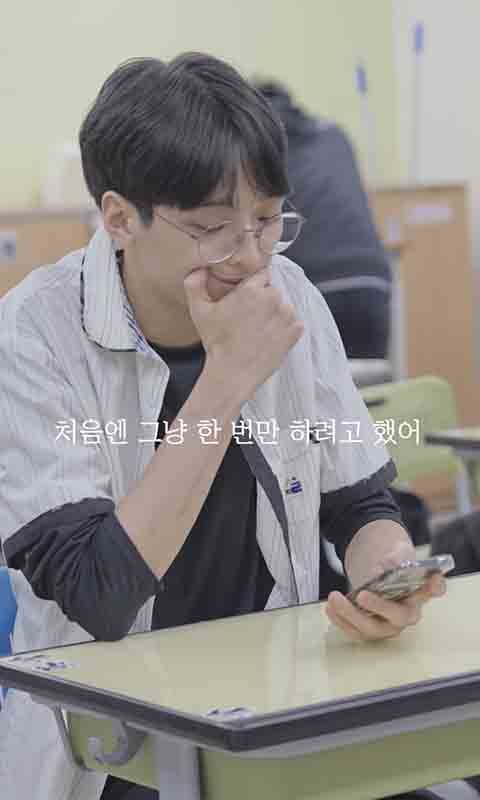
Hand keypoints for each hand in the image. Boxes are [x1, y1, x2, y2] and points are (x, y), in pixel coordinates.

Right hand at [184, 266, 303, 400]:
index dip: (252, 287)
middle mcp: (273, 298)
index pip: (261, 275)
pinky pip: (294, 323)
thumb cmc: (217, 342)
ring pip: (284, 307)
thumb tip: (200, 269)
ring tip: (259, 331)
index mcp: (252, 289)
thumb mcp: (198, 311)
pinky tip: (269, 338)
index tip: (245, 300)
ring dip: (275, 315)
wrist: (233, 373)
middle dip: (263, 301)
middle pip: (272, 291)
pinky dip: (285, 329)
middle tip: (249, 319)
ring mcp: (286, 315)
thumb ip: (194, 284)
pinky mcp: (295, 331)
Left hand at [326, 540, 446, 641]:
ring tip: (334, 597)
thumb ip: (393, 557)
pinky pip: (355, 631)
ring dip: (351, 614)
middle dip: (380, 607)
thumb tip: (383, 568)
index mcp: (420, 591)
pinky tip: (330, 608)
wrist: (378, 572)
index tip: (434, 580)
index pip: (435, 589)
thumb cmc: (392, 563)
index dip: (436, 586)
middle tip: (363, 595)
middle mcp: (408, 612)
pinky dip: (341, 620)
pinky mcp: (371, 630)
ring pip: (372, 628)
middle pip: (399, 616)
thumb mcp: (394, 552)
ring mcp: (389, 625)